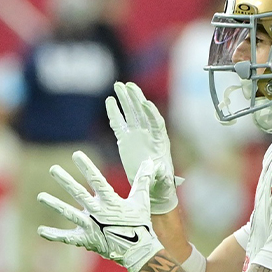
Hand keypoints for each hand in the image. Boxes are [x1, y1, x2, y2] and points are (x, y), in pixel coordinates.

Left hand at [37, 151, 163, 271]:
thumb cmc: (140, 224)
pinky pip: (67, 237)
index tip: (76, 154)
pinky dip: (54, 235)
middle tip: (53, 169)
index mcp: (110, 201)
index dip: (86, 166)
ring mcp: (90, 226)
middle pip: (78, 193)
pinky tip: (41, 231)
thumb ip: (143, 180)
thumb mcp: (142, 201)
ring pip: (68, 213)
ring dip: (54, 204)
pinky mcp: (86, 239)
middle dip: (65, 180)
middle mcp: (97, 212)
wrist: (139, 252)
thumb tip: (151, 163)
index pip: (96, 179)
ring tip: (40, 196)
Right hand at [106, 81, 180, 214]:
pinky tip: (109, 101)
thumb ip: (160, 174)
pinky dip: (114, 113)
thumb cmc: (160, 183)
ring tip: (119, 85)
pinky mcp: (126, 140)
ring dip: (125, 100)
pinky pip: (119, 124)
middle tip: (128, 85)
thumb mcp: (162, 179)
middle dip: (136, 99)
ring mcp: (137, 135)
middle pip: (142, 112)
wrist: (151, 186)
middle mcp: (149, 134)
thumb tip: (158, 170)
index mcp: (160, 141)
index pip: (156, 122)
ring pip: (130, 114)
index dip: (151, 113)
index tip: (145, 102)